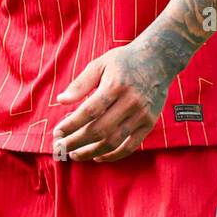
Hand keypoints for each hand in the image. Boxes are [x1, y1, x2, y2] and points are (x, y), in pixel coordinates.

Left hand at [52, 36, 178, 161]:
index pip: (89, 111)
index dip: (71, 124)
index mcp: (115, 85)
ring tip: (75, 154)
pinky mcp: (149, 124)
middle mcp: (130, 102)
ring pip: (113, 141)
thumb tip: (60, 100)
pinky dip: (113, 155)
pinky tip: (97, 157)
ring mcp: (141, 115)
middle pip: (99, 129)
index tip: (57, 132)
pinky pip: (130, 146)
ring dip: (91, 151)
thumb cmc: (125, 61)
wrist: (159, 59)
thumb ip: (80, 84)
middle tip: (61, 147)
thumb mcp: (100, 64)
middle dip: (77, 141)